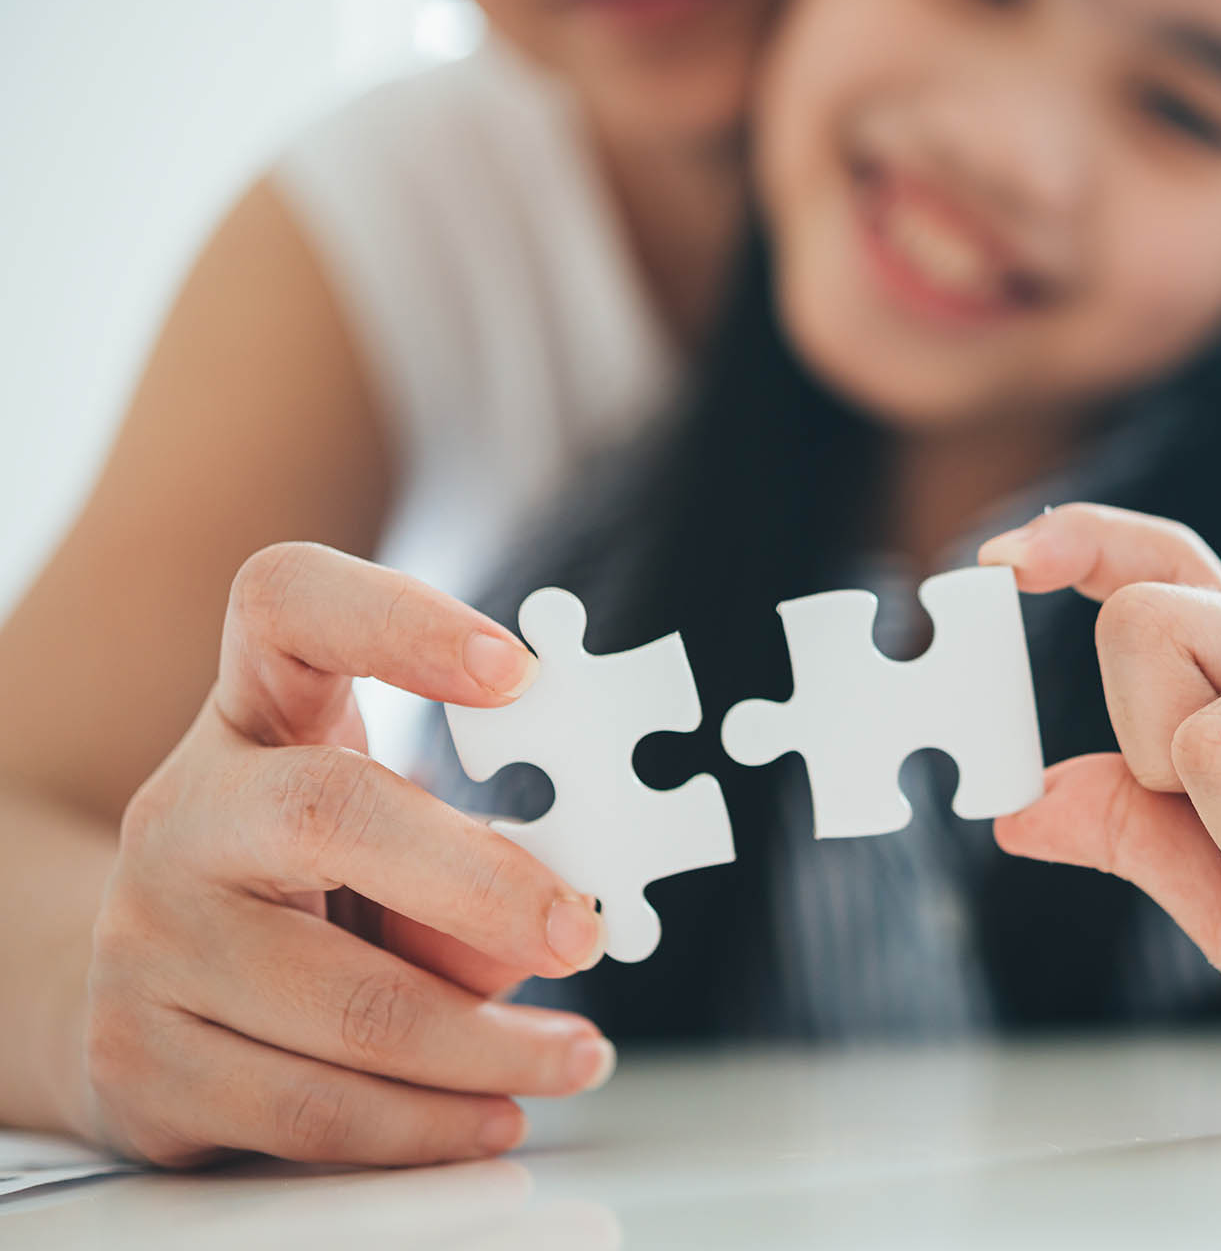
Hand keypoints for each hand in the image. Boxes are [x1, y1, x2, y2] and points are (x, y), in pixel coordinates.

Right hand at [82, 543, 614, 1167]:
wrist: (128, 999)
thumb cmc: (304, 895)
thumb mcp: (385, 852)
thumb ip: (467, 876)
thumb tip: (552, 929)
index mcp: (255, 715)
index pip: (290, 604)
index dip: (399, 619)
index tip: (518, 669)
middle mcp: (185, 812)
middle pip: (329, 811)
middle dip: (482, 882)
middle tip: (582, 933)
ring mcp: (144, 938)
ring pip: (345, 1004)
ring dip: (489, 1047)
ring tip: (576, 1056)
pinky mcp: (141, 1062)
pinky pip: (313, 1109)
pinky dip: (428, 1126)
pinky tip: (492, 1115)